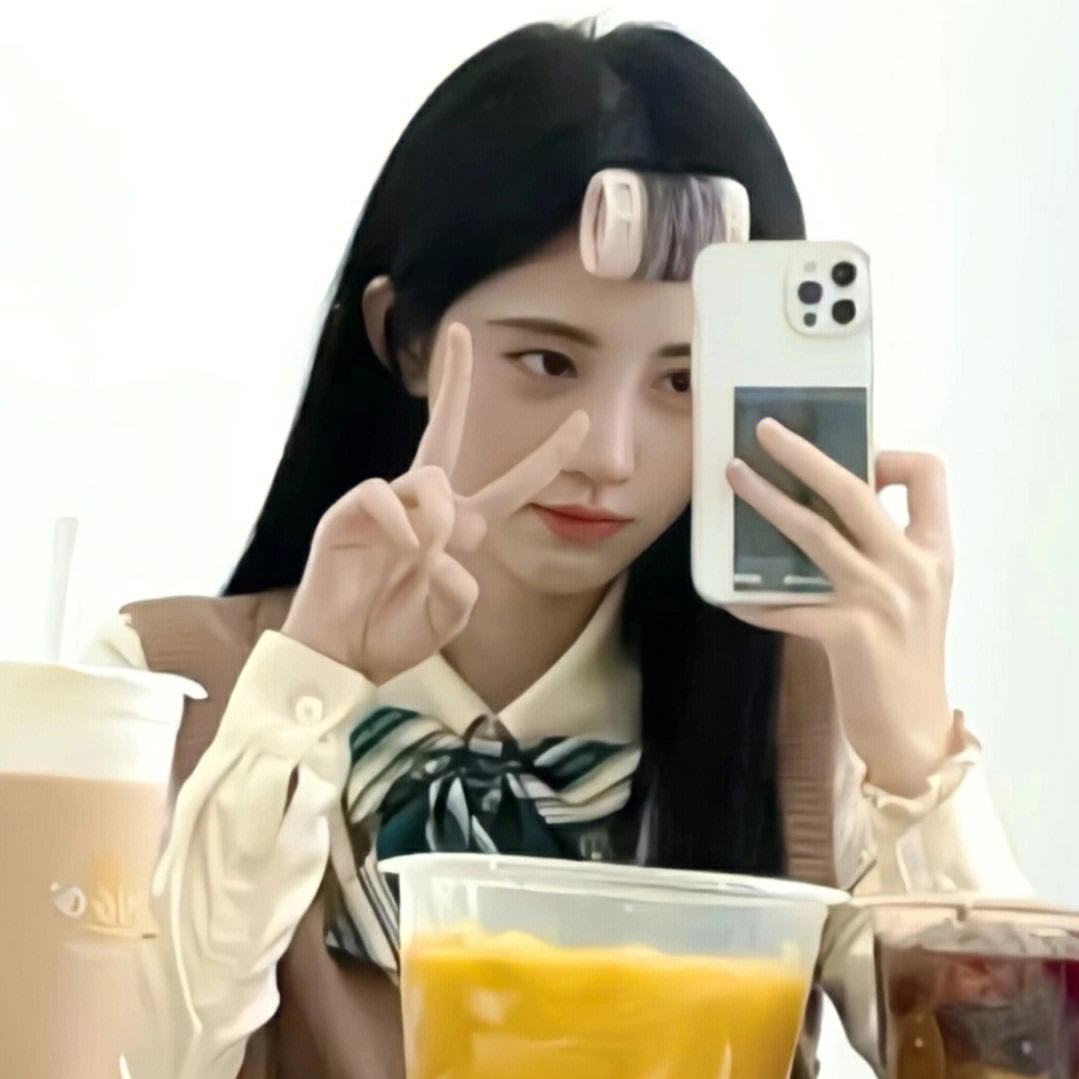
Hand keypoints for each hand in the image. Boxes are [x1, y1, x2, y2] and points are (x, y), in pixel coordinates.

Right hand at [282, 322, 589, 684]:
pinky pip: (384, 495)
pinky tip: (402, 547)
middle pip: (446, 432)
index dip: (547, 455)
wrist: (343, 656)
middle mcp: (426, 506)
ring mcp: (387, 504)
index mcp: (460, 527)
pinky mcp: (350, 510)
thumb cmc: (395, 633)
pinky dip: (400, 522)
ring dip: (439, 514)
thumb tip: (448, 548)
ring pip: (429, 475)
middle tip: (462, 333)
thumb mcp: (449, 616)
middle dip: (456, 383)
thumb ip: (462, 588)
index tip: (580, 420)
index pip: (511, 484)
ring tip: (424, 553)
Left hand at [721, 417, 958, 795]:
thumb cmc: (905, 657)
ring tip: (735, 478)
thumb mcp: (914, 593)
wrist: (913, 731)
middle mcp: (913, 567)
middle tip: (764, 431)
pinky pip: (786, 606)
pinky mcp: (848, 634)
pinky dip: (753, 600)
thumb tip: (826, 505)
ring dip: (767, 502)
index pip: (929, 475)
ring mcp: (881, 599)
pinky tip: (726, 597)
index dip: (891, 455)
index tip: (857, 458)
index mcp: (935, 550)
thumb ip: (885, 549)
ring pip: (814, 534)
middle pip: (854, 491)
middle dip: (805, 455)